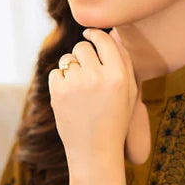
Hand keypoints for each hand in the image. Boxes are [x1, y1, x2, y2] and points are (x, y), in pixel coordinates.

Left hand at [48, 27, 137, 169]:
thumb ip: (123, 62)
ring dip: (71, 69)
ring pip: (67, 59)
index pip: (104, 40)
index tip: (90, 34)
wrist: (96, 152)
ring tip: (80, 90)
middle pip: (83, 46)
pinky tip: (70, 99)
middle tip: (88, 74)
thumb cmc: (115, 121)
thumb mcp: (129, 93)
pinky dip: (60, 83)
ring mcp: (76, 84)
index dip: (95, 34)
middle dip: (83, 56)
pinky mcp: (58, 92)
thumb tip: (111, 33)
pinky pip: (55, 73)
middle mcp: (98, 76)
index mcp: (119, 76)